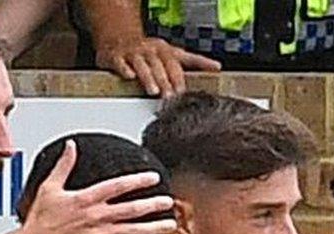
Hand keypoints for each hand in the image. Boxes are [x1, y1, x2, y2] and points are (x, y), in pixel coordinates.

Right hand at [12, 139, 176, 233]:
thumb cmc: (38, 221)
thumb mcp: (49, 188)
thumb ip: (64, 166)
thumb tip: (70, 146)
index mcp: (86, 199)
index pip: (118, 186)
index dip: (138, 181)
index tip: (153, 178)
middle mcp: (96, 217)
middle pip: (131, 209)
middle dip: (153, 205)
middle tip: (169, 202)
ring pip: (133, 231)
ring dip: (154, 228)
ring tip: (170, 225)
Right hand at [95, 36, 221, 96]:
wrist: (120, 38)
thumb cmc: (149, 50)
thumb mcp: (173, 53)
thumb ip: (195, 61)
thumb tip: (217, 67)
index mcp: (164, 50)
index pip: (175, 62)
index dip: (179, 76)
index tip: (183, 90)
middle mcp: (150, 50)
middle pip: (159, 65)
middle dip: (165, 80)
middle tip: (170, 95)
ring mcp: (133, 53)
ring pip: (142, 64)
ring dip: (148, 77)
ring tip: (153, 90)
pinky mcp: (116, 57)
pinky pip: (121, 62)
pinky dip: (125, 69)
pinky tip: (129, 76)